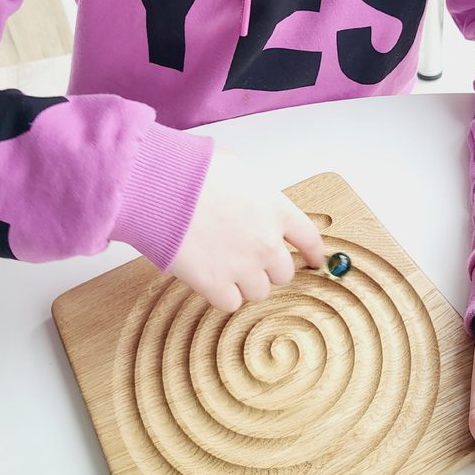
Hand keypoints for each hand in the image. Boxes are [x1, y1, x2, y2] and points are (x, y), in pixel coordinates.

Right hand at [169, 148, 324, 312]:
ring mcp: (243, 266)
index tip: (313, 260)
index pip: (310, 239)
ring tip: (224, 266)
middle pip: (284, 273)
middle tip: (248, 259)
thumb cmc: (192, 171)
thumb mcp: (237, 170)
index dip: (313, 254)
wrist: (161, 187)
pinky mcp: (215, 284)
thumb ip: (254, 194)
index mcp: (276, 209)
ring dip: (244, 283)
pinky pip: (230, 304)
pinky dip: (221, 295)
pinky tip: (210, 280)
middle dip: (268, 268)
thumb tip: (249, 201)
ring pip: (258, 292)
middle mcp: (266, 242)